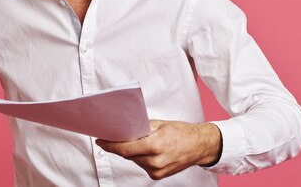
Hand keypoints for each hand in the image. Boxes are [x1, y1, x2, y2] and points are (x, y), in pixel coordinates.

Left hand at [95, 120, 221, 179]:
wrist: (199, 146)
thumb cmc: (182, 133)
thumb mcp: (160, 125)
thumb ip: (142, 128)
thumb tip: (125, 130)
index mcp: (154, 146)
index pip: (125, 148)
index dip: (110, 145)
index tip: (100, 141)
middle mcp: (154, 161)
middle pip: (128, 154)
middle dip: (121, 146)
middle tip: (116, 136)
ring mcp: (156, 171)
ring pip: (135, 160)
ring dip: (133, 151)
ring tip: (140, 141)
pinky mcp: (158, 176)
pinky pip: (143, 165)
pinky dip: (141, 157)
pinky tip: (148, 150)